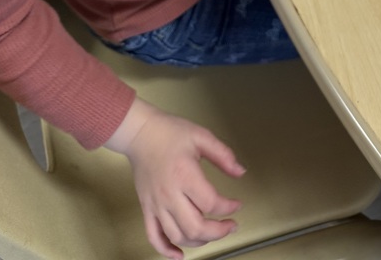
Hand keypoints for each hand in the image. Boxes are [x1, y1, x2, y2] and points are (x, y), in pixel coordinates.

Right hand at [105, 99, 244, 257]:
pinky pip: (154, 236)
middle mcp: (170, 194)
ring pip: (178, 235)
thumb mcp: (201, 136)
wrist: (140, 133)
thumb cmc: (168, 132)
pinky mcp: (147, 208)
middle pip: (196, 227)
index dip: (229, 207)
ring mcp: (156, 204)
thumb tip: (240, 171)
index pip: (211, 203)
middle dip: (218, 232)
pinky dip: (166, 250)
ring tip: (212, 234)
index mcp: (185, 176)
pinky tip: (179, 254)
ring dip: (199, 241)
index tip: (236, 204)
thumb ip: (223, 155)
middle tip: (230, 225)